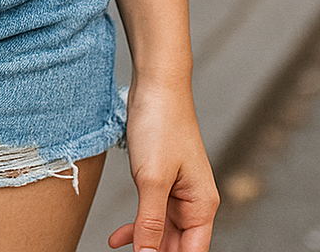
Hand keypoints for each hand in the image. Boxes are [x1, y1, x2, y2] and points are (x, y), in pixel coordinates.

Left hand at [108, 78, 218, 251]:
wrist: (156, 83)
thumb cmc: (161, 124)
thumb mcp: (152, 179)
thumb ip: (150, 221)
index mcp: (201, 205)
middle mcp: (193, 202)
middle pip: (177, 245)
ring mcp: (177, 191)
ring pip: (162, 231)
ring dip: (143, 242)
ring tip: (120, 249)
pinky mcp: (161, 179)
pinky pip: (151, 212)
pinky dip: (136, 225)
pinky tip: (118, 237)